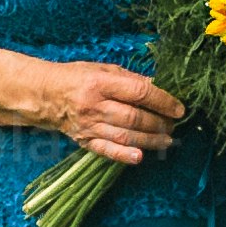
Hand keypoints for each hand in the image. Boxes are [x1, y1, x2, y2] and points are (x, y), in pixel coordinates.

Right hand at [52, 63, 184, 167]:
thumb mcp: (104, 70)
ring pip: (125, 136)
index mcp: (100, 83)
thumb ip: (131, 79)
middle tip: (173, 125)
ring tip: (167, 140)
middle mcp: (94, 105)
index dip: (162, 101)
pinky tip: (140, 157)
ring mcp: (89, 125)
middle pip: (134, 117)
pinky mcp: (85, 141)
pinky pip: (107, 150)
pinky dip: (124, 155)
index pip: (138, 93)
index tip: (178, 108)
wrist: (47, 95)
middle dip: (159, 123)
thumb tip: (159, 87)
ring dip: (150, 140)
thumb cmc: (79, 78)